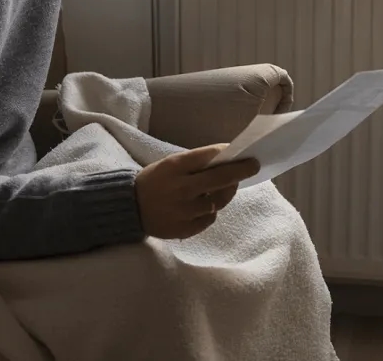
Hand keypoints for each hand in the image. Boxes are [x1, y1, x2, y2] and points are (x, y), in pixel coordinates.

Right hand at [134, 144, 258, 239]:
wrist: (129, 208)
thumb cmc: (154, 181)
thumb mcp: (169, 165)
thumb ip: (195, 163)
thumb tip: (227, 159)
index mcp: (174, 167)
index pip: (208, 156)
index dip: (227, 154)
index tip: (244, 153)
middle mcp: (180, 188)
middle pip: (219, 179)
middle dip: (240, 171)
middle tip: (254, 166)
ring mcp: (183, 211)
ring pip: (218, 201)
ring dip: (225, 193)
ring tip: (226, 187)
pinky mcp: (184, 229)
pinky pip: (209, 218)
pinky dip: (211, 210)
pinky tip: (204, 205)